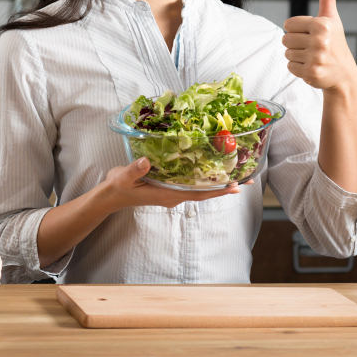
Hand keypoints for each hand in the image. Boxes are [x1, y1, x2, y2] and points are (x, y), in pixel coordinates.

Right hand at [101, 157, 243, 210]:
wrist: (110, 196)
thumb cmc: (118, 187)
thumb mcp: (124, 178)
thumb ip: (135, 170)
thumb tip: (146, 161)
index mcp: (166, 195)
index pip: (197, 194)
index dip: (216, 191)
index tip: (235, 187)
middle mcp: (173, 194)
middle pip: (204, 192)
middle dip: (224, 186)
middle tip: (247, 179)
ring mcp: (171, 191)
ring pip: (198, 188)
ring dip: (216, 182)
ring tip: (235, 173)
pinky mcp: (167, 185)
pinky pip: (189, 183)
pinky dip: (202, 177)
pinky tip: (209, 169)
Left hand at [282, 0, 356, 93]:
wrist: (344, 74)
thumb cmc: (335, 42)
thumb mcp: (332, 18)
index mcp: (322, 24)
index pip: (288, 24)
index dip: (297, 29)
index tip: (311, 34)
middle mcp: (320, 40)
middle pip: (285, 39)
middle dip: (296, 43)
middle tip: (312, 48)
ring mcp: (316, 58)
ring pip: (287, 53)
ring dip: (297, 56)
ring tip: (313, 57)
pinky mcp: (311, 73)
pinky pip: (290, 67)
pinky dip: (298, 68)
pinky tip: (312, 67)